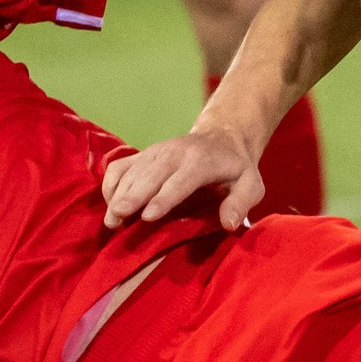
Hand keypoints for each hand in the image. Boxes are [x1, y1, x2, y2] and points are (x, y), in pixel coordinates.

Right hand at [102, 125, 263, 229]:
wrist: (221, 137)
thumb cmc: (235, 169)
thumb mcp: (251, 184)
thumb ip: (241, 203)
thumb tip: (229, 224)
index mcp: (201, 161)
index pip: (180, 181)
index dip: (163, 198)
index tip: (148, 217)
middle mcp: (174, 153)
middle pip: (149, 176)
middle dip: (132, 198)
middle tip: (116, 219)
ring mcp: (155, 152)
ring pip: (131, 172)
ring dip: (117, 195)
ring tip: (110, 220)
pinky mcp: (142, 155)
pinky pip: (120, 167)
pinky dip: (111, 183)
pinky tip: (109, 204)